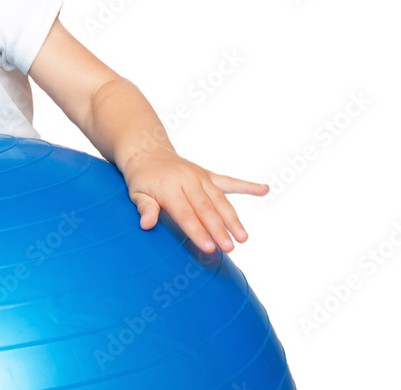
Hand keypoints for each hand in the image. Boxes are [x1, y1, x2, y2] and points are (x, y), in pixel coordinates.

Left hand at [120, 148, 268, 253]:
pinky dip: (248, 186)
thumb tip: (146, 225)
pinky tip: (264, 189)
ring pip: (220, 199)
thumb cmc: (142, 178)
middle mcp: (188, 180)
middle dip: (219, 229)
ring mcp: (200, 177)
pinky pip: (230, 181)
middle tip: (230, 248)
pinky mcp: (208, 175)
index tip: (209, 248)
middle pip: (206, 209)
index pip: (185, 213)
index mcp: (169, 187)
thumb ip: (144, 208)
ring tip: (243, 237)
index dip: (197, 232)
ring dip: (233, 219)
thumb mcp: (136, 193)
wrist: (148, 151)